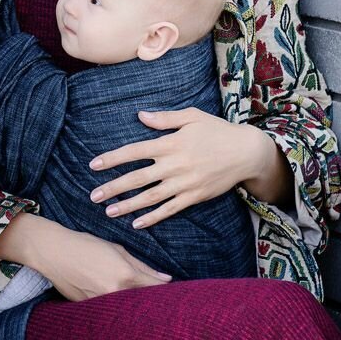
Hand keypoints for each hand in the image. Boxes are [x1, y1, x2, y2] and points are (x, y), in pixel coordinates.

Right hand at [24, 218, 171, 299]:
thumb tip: (165, 279)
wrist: (53, 252)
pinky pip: (108, 312)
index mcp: (126, 276)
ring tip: (133, 302)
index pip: (156, 290)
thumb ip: (143, 266)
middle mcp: (115, 293)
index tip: (176, 296)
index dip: (168, 294)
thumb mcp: (117, 250)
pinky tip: (113, 301)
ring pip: (126, 312)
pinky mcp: (88, 309)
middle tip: (158, 303)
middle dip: (152, 304)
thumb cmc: (85, 245)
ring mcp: (100, 304)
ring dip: (133, 308)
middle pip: (143, 306)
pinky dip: (115, 309)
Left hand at [90, 107, 266, 228]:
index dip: (113, 158)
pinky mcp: (194, 196)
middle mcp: (175, 165)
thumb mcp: (192, 117)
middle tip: (93, 195)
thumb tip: (139, 115)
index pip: (134, 152)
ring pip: (150, 197)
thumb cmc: (217, 131)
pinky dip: (152, 218)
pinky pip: (170, 210)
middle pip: (137, 178)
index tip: (94, 165)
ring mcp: (184, 183)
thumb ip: (164, 118)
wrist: (247, 152)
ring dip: (128, 205)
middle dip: (113, 187)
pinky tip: (136, 224)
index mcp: (171, 144)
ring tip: (108, 212)